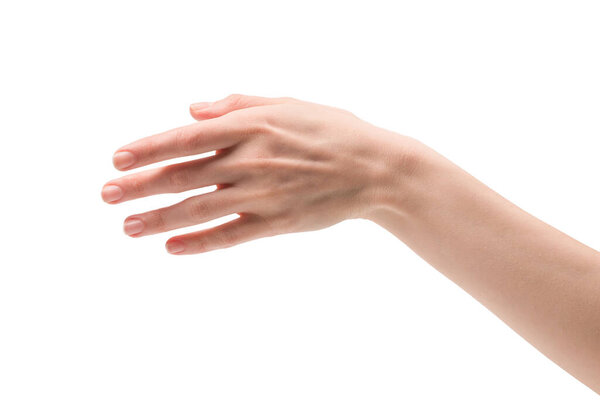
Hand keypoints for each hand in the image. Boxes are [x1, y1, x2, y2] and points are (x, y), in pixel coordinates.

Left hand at [101, 94, 414, 254]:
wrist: (376, 168)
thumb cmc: (332, 130)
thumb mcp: (287, 103)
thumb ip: (237, 104)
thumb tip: (193, 110)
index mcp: (251, 126)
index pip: (186, 138)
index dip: (149, 149)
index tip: (117, 159)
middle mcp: (250, 160)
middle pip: (183, 175)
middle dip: (141, 185)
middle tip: (106, 195)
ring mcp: (263, 194)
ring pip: (199, 209)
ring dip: (159, 219)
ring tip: (127, 227)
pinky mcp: (277, 222)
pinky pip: (231, 235)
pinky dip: (201, 243)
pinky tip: (172, 249)